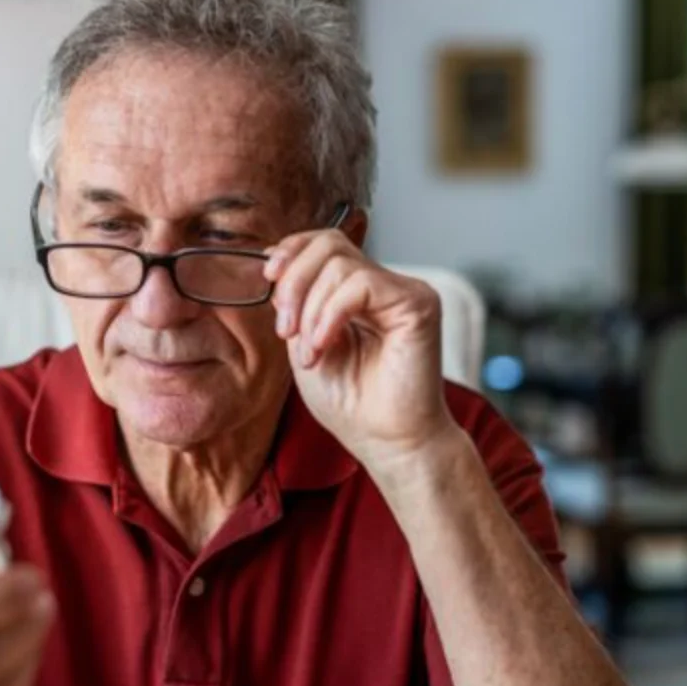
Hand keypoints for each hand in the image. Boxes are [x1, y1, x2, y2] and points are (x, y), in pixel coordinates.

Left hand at [264, 227, 457, 472]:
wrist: (386, 442)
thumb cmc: (351, 403)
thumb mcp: (305, 344)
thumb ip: (296, 303)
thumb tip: (276, 261)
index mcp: (357, 291)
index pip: (324, 243)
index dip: (292, 250)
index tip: (268, 278)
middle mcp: (384, 284)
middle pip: (329, 244)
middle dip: (294, 282)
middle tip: (285, 329)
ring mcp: (403, 291)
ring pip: (340, 265)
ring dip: (310, 310)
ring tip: (310, 352)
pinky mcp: (418, 303)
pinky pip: (361, 285)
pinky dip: (331, 314)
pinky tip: (324, 346)